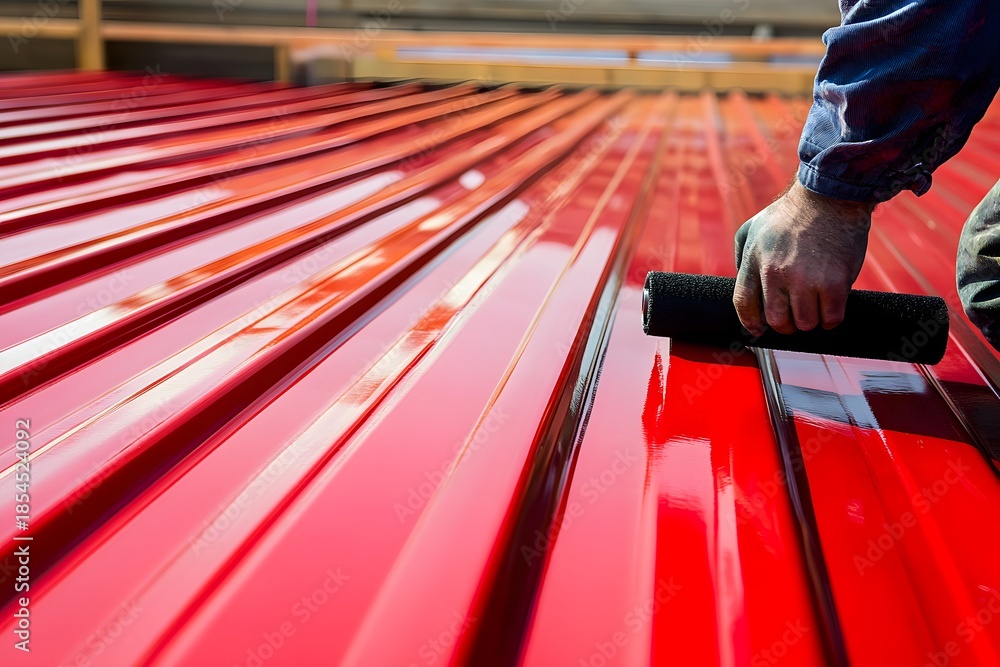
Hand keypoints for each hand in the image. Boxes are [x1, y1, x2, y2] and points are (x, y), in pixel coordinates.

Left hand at [733, 181, 873, 335]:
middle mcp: (776, 273)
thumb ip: (742, 257)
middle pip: (777, 321)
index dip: (751, 323)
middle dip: (786, 324)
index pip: (743, 305)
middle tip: (795, 315)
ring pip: (805, 324)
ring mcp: (805, 280)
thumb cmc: (790, 214)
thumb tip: (745, 287)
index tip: (759, 328)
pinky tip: (831, 307)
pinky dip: (831, 318)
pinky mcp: (834, 282)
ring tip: (814, 306)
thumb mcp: (753, 228)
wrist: (829, 196)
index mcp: (754, 261)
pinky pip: (831, 318)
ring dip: (811, 320)